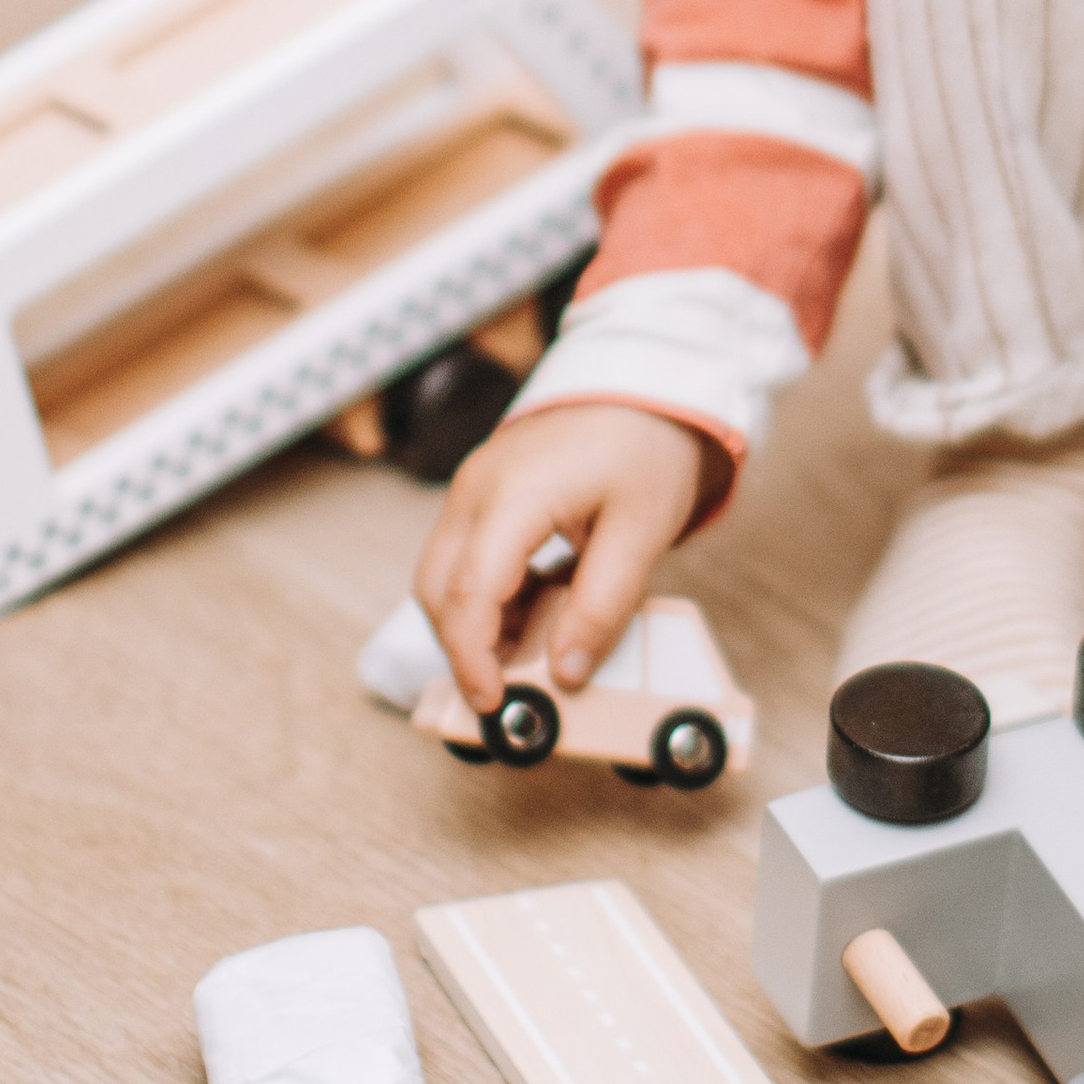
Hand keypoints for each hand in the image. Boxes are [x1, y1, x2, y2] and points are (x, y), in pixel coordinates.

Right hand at [413, 402, 720, 708]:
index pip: (469, 593)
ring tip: (526, 653)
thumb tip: (567, 672)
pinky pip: (461, 555)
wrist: (642, 380)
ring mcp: (472, 486)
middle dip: (464, 647)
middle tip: (509, 690)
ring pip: (441, 575)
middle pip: (438, 589)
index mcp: (515, 495)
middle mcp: (477, 488)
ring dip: (472, 622)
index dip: (473, 658)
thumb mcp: (642, 533)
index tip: (493, 703)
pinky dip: (483, 595)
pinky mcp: (480, 492)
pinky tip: (529, 612)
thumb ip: (602, 606)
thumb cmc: (646, 447)